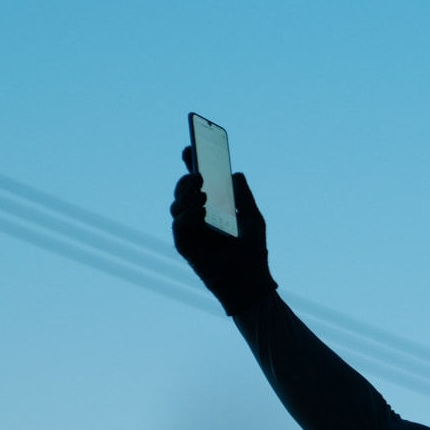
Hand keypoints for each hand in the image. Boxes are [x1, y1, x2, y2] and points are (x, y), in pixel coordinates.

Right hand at [170, 144, 276, 314]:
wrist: (252, 281)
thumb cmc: (253, 253)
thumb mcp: (253, 219)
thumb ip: (244, 197)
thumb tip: (236, 173)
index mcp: (212, 208)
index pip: (197, 184)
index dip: (190, 165)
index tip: (189, 148)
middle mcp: (197, 217)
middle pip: (183, 191)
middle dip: (186, 180)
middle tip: (199, 177)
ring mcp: (189, 231)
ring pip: (176, 206)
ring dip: (186, 196)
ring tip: (203, 195)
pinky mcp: (185, 246)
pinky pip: (178, 226)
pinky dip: (187, 216)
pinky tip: (200, 212)